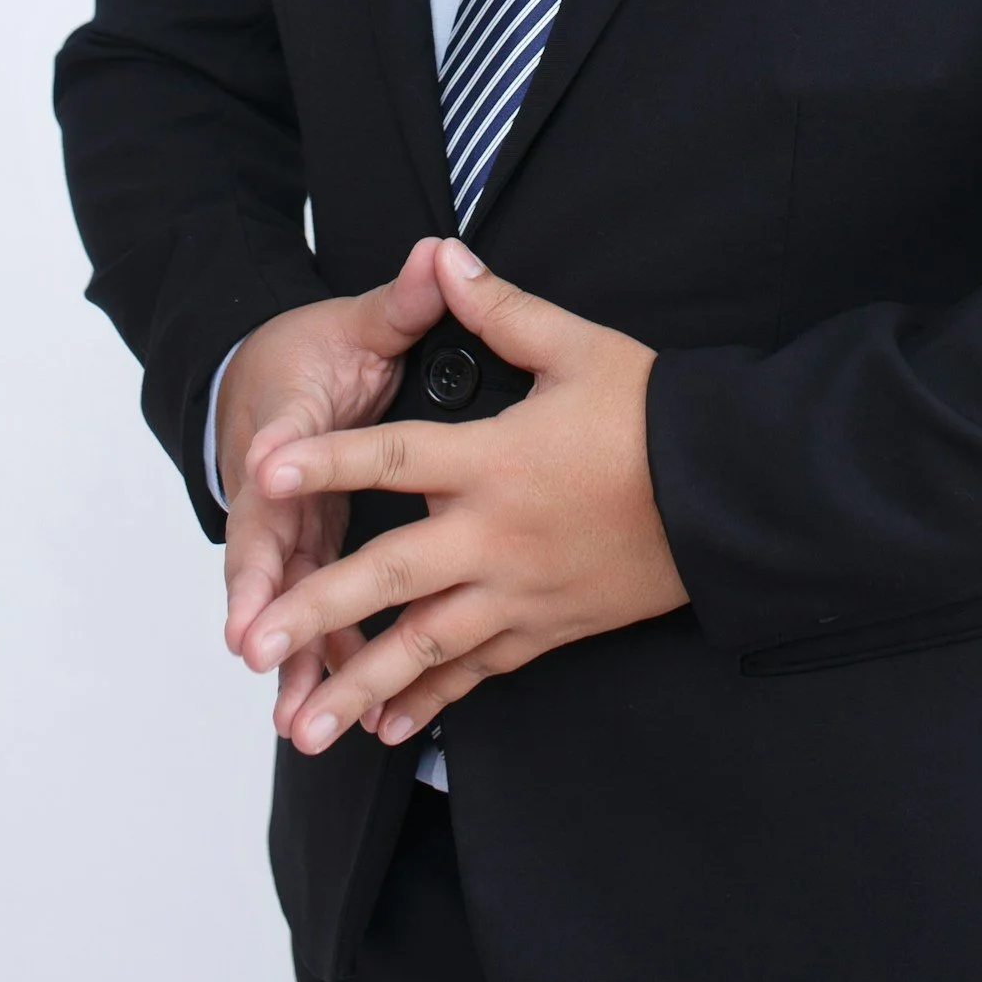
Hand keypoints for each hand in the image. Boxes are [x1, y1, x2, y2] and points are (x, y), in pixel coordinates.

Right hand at [218, 236, 451, 737]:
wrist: (263, 378)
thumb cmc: (310, 353)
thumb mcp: (354, 322)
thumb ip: (398, 303)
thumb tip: (435, 254)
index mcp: (288, 416)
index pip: (278, 440)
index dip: (275, 458)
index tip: (267, 477)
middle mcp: (274, 481)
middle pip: (261, 541)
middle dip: (257, 594)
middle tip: (254, 645)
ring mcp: (284, 524)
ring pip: (280, 593)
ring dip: (285, 650)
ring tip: (293, 711)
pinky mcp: (303, 553)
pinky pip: (307, 610)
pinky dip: (314, 658)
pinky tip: (326, 707)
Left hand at [238, 237, 687, 753]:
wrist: (730, 493)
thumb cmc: (654, 415)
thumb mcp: (578, 347)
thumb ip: (501, 310)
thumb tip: (444, 254)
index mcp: (494, 459)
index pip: (393, 457)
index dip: (326, 460)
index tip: (264, 471)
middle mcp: (495, 535)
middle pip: (388, 576)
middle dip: (313, 611)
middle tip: (251, 644)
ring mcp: (519, 592)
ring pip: (425, 646)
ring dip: (358, 685)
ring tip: (303, 728)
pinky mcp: (547, 627)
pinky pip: (477, 672)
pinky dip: (430, 700)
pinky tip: (387, 727)